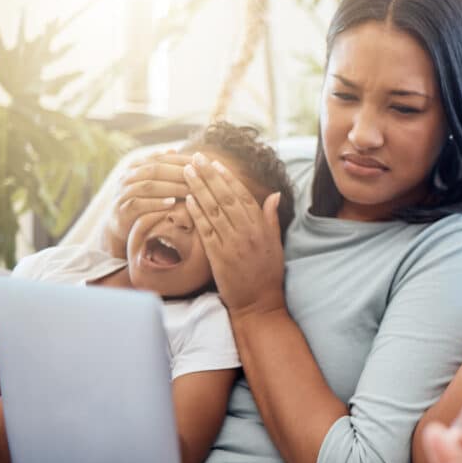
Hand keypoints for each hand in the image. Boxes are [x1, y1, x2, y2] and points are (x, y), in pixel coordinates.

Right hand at [107, 150, 191, 255]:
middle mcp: (127, 176)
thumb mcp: (151, 185)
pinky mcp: (121, 210)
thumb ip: (162, 169)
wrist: (121, 228)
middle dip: (180, 172)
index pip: (162, 158)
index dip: (183, 160)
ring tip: (191, 190)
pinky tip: (172, 203)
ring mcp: (122, 192)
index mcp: (135, 166)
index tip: (204, 164)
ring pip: (148, 186)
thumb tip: (173, 149)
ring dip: (171, 187)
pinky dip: (156, 203)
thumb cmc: (143, 204)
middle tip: (201, 177)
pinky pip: (138, 204)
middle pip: (156, 169)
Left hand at [184, 152, 284, 314]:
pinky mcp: (218, 256)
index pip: (242, 195)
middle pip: (224, 197)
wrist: (259, 304)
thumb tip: (274, 194)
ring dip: (198, 188)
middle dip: (209, 175)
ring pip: (213, 209)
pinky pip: (205, 230)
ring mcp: (232, 243)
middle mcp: (247, 232)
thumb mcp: (275, 243)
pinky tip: (187, 200)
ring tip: (186, 172)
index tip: (215, 163)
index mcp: (261, 227)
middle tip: (195, 159)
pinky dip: (196, 213)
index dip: (227, 177)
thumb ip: (271, 218)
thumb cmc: (268, 274)